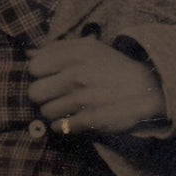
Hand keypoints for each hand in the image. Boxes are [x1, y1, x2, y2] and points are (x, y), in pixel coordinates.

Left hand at [27, 38, 165, 134]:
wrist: (146, 89)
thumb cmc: (113, 66)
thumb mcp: (89, 48)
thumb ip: (58, 48)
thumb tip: (28, 52)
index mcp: (75, 55)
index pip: (34, 67)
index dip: (39, 72)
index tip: (49, 75)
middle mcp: (76, 75)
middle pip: (34, 92)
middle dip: (42, 94)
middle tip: (55, 93)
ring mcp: (82, 99)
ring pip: (45, 112)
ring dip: (53, 110)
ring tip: (67, 106)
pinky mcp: (90, 120)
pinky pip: (59, 127)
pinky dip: (62, 125)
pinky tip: (73, 118)